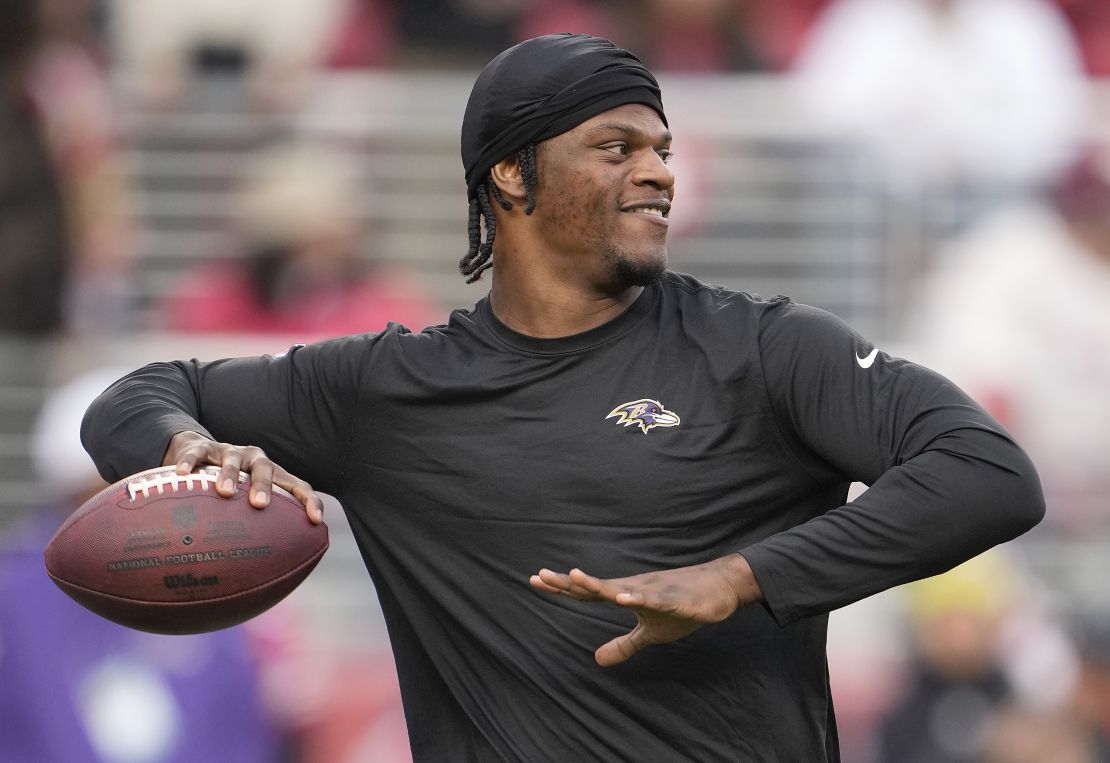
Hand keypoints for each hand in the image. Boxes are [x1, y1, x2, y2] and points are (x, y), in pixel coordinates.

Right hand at [162, 431, 323, 523]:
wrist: (199, 451)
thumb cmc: (230, 487)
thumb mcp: (244, 503)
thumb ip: (255, 530)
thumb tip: (264, 579)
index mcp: (273, 474)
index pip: (297, 486)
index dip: (308, 501)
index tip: (316, 521)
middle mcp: (254, 460)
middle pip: (265, 469)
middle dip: (264, 486)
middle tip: (260, 505)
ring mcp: (229, 452)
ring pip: (233, 460)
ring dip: (230, 474)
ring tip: (225, 491)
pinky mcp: (203, 448)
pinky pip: (196, 454)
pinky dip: (190, 463)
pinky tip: (183, 474)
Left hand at [530, 554, 762, 666]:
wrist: (719, 587)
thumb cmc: (683, 606)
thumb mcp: (650, 632)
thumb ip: (623, 645)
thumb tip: (597, 660)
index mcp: (626, 595)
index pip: (588, 592)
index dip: (563, 587)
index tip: (536, 579)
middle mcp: (634, 588)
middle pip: (597, 586)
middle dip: (570, 582)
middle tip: (541, 575)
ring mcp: (654, 592)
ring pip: (623, 588)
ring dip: (601, 585)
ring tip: (577, 577)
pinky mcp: (676, 600)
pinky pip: (657, 600)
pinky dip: (642, 598)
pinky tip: (626, 598)